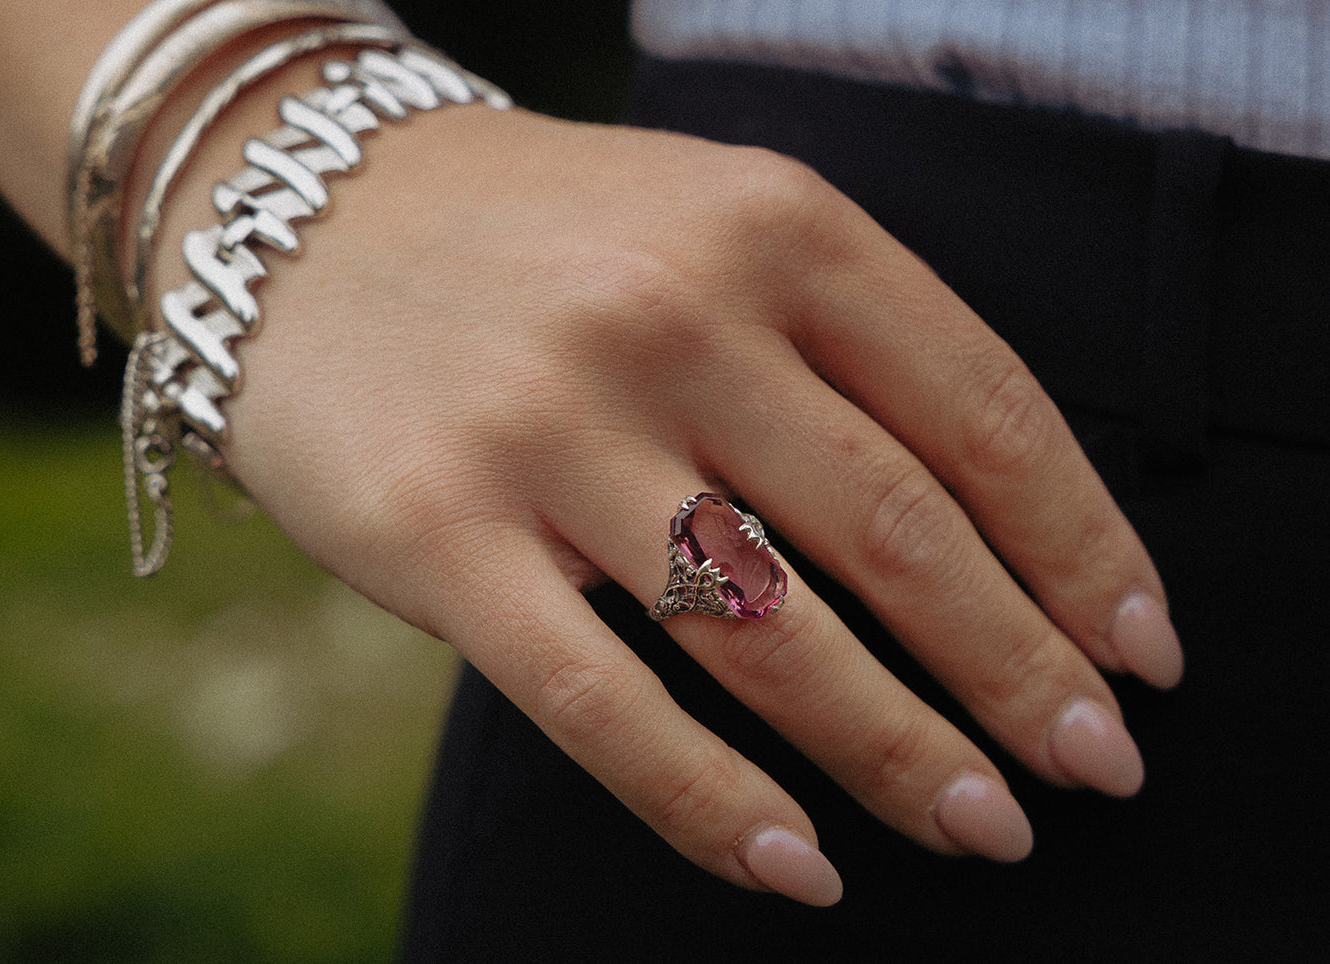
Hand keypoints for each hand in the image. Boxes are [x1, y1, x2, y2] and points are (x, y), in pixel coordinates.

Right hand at [157, 102, 1182, 905]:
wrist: (295, 210)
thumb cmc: (533, 238)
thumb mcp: (708, 227)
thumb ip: (836, 350)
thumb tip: (981, 539)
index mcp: (772, 226)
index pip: (983, 408)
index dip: (1084, 548)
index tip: (1139, 650)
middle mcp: (671, 314)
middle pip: (901, 532)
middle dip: (1020, 671)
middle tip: (1092, 766)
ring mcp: (550, 424)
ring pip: (770, 629)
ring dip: (899, 749)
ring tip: (983, 826)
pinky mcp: (438, 529)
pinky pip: (603, 700)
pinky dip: (710, 801)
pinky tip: (794, 863)